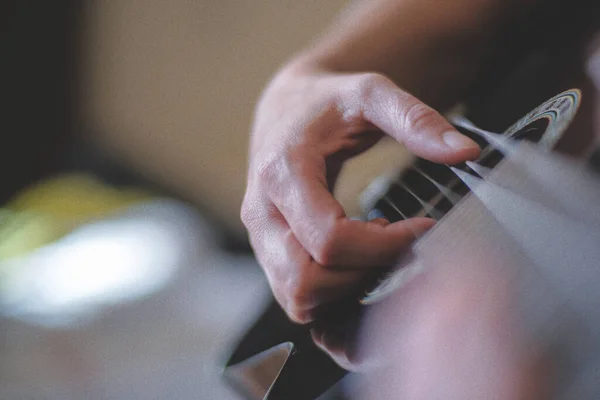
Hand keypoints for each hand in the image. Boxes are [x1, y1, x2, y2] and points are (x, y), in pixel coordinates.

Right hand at [241, 62, 479, 354]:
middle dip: (363, 275)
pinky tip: (354, 258)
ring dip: (346, 287)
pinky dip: (330, 293)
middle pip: (307, 281)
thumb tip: (466, 151)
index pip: (330, 241)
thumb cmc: (326, 103)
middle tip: (395, 244)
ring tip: (373, 247)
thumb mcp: (370, 94)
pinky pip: (295, 297)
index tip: (421, 227)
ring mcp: (261, 237)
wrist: (286, 109)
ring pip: (298, 298)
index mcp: (282, 174)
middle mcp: (261, 213)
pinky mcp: (268, 251)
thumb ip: (416, 120)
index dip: (386, 246)